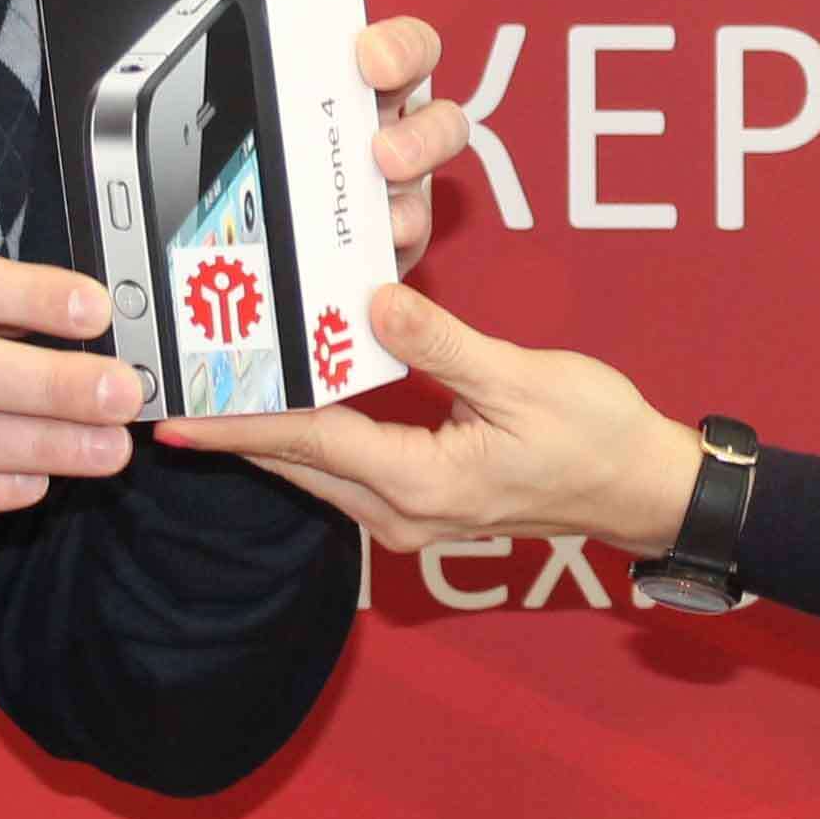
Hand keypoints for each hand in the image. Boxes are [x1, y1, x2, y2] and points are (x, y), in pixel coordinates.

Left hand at [158, 283, 700, 555]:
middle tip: (176, 400)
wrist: (644, 486)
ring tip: (217, 400)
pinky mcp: (427, 503)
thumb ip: (441, 343)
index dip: (240, 426)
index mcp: (422, 482)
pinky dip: (312, 443)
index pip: (310, 443)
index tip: (180, 416)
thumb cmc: (596, 434)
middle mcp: (405, 511)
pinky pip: (348, 474)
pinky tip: (292, 410)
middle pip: (299, 466)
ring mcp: (415, 515)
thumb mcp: (521, 378)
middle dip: (236, 435)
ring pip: (320, 474)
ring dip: (270, 440)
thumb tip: (373, 303)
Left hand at [281, 0, 463, 268]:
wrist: (225, 198)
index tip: (370, 57)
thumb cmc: (279, 111)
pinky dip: (386, 263)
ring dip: (410, 204)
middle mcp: (396, 133)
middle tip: (380, 148)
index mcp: (374, 79)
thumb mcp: (278, 48)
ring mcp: (393, 198)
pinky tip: (368, 266)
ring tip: (382, 212)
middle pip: (441, 126)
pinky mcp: (375, 256)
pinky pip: (395, 262)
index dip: (400, 49)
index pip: (411, 50)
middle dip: (420, 136)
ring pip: (425, 198)